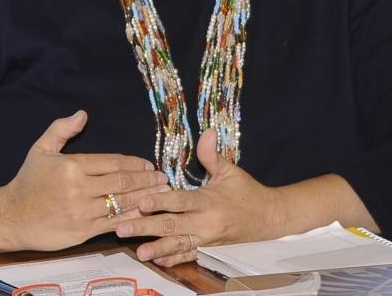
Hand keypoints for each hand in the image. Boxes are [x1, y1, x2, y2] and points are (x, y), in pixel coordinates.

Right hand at [0, 110, 167, 251]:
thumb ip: (61, 130)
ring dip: (146, 199)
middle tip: (163, 178)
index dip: (134, 164)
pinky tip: (146, 216)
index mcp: (72, 166)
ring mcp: (82, 212)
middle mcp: (79, 188)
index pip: (112, 163)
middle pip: (122, 182)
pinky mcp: (83, 232)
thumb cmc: (27, 182)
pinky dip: (133, 219)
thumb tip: (82, 114)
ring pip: (122, 203)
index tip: (148, 165)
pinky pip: (114, 224)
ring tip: (163, 195)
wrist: (11, 217)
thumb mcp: (40, 150)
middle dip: (146, 180)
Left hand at [115, 128, 282, 266]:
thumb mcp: (230, 171)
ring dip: (157, 249)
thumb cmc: (247, 192)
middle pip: (172, 226)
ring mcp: (206, 239)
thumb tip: (206, 131)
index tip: (142, 202)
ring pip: (178, 245)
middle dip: (146, 227)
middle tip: (122, 227)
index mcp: (209, 201)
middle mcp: (206, 223)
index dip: (161, 202)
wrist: (269, 218)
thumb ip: (212, 155)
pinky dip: (174, 260)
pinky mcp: (208, 249)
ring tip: (139, 252)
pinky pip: (189, 256)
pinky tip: (158, 261)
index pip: (181, 202)